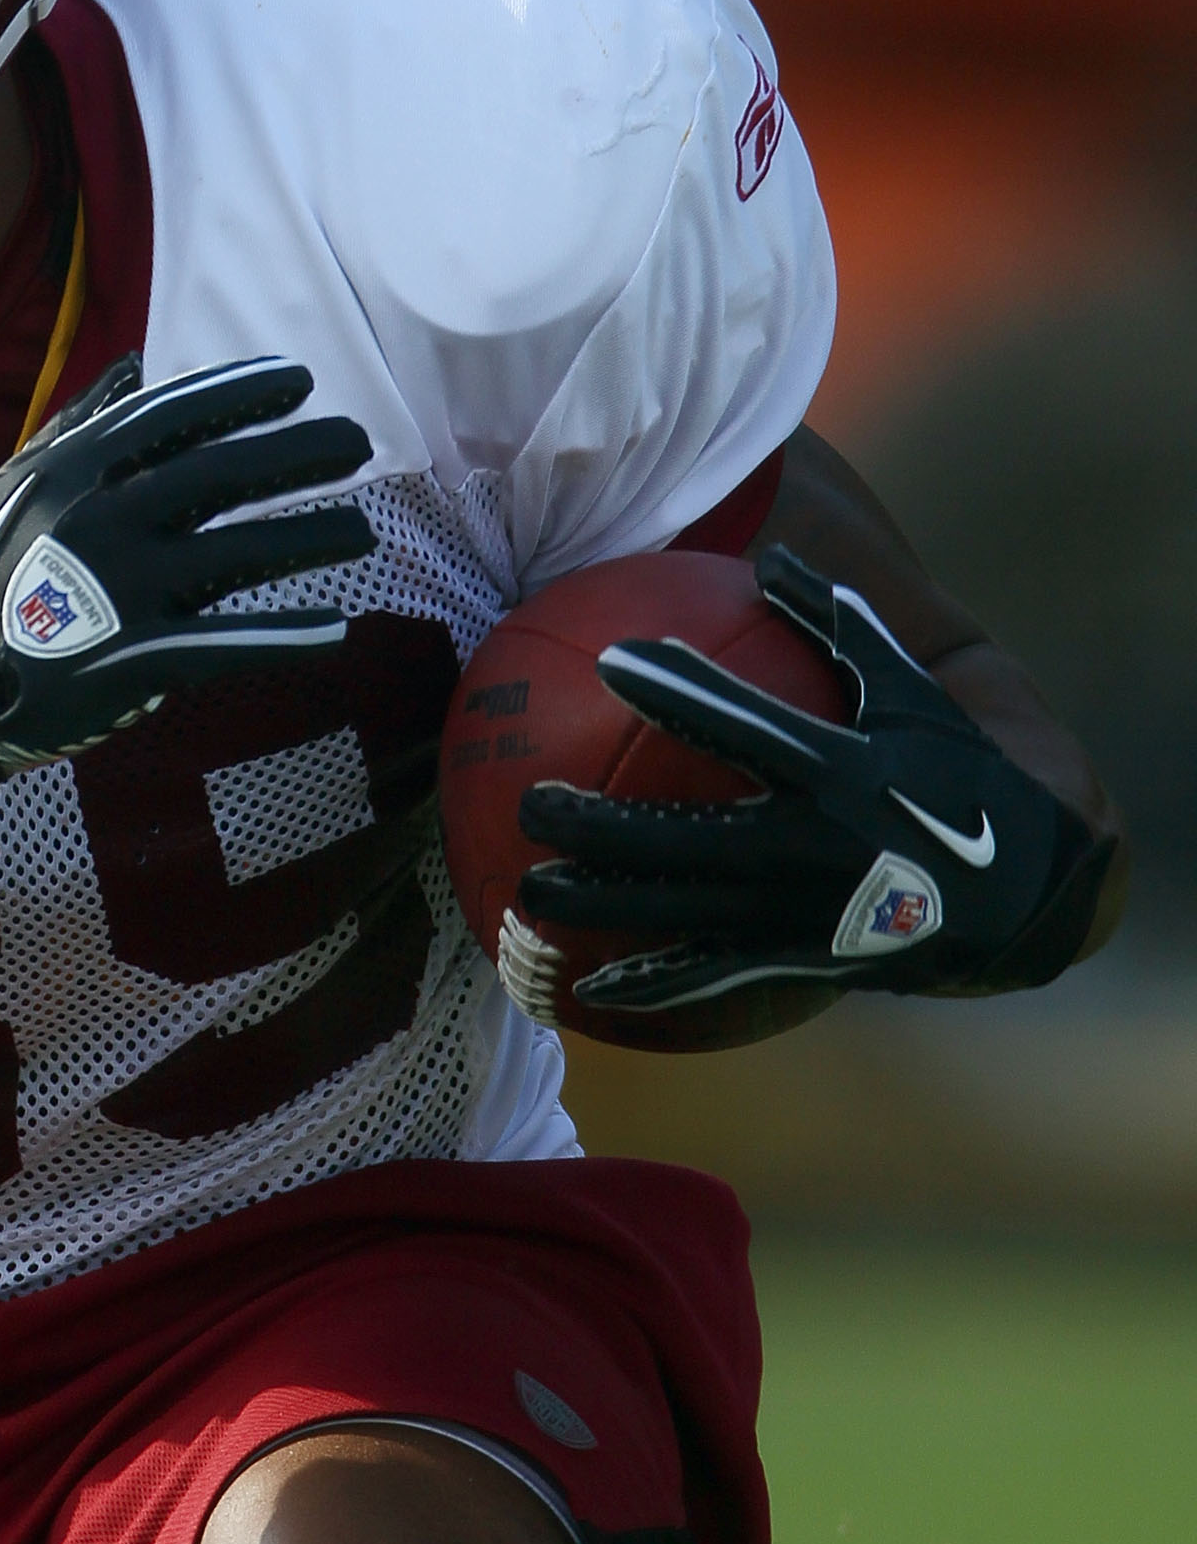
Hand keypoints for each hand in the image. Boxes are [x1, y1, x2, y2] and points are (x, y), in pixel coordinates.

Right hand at [0, 354, 374, 794]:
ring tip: (363, 531)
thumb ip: (70, 429)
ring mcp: (122, 590)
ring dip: (310, 537)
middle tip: (355, 441)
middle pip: (222, 473)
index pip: (173, 417)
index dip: (241, 393)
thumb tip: (130, 372)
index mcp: (71, 473)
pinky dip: (284, 636)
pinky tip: (336, 629)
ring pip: (240, 552)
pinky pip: (228, 643)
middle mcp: (103, 520)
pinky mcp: (136, 659)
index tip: (298, 381)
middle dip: (296, 451)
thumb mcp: (2, 490)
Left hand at [516, 544, 1106, 1018]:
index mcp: (834, 769)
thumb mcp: (908, 691)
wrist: (1018, 888)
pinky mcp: (793, 957)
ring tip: (525, 891)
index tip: (610, 659)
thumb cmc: (954, 772)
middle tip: (528, 803)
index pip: (739, 723)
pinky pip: (707, 975)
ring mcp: (793, 909)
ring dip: (596, 906)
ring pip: (674, 911)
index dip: (676, 689)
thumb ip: (836, 627)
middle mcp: (805, 843)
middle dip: (594, 825)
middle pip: (675, 835)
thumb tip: (772, 557)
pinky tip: (582, 986)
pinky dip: (647, 985)